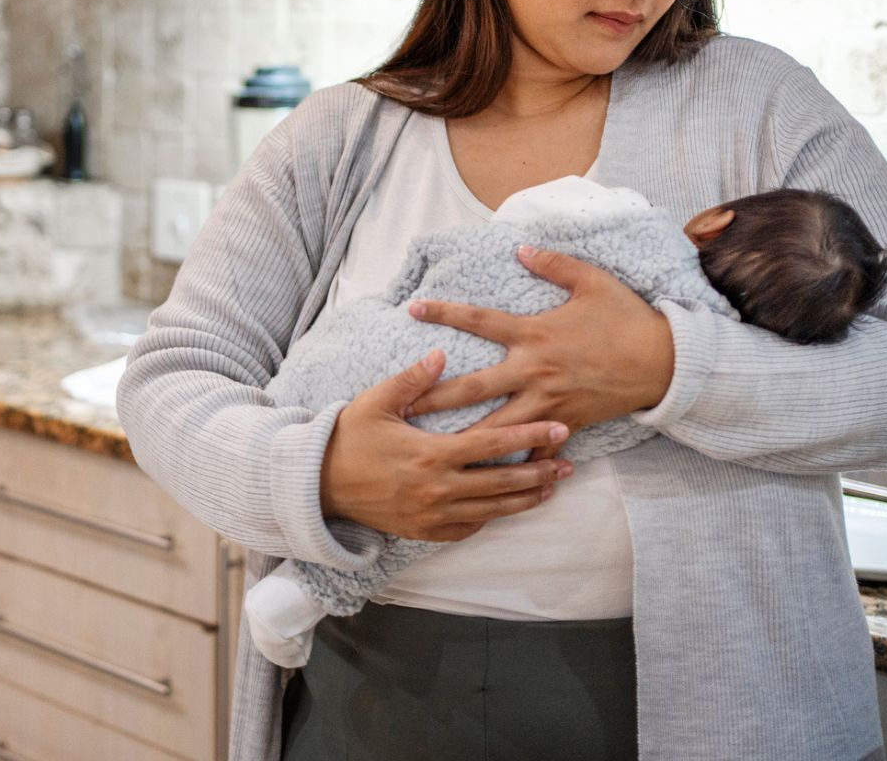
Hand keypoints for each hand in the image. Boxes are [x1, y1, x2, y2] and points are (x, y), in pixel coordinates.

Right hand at [318, 349, 574, 542]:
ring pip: (492, 509)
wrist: (318, 485)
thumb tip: (442, 355)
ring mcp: (432, 515)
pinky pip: (469, 527)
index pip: (492, 442)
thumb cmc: (348, 438)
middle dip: (540, 471)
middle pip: (502, 482)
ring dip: (525, 498)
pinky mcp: (424, 532)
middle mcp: (437, 489)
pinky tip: (507, 506)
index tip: (559, 428)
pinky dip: (492, 517)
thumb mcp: (376, 402)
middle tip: (569, 463)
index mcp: (430, 454)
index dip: (529, 435)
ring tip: (551, 487)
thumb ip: (413, 380)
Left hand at [407, 245, 675, 460]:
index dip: (445, 313)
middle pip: (473, 388)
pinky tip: (490, 480)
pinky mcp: (566, 423)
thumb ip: (553, 264)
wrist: (664, 362)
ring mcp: (548, 402)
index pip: (479, 321)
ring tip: (431, 452)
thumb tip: (520, 247)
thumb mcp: (592, 281)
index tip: (413, 309)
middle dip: (434, 399)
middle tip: (400, 409)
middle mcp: (534, 371)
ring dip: (463, 440)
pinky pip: (536, 448)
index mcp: (534, 334)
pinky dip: (516, 464)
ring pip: (496, 427)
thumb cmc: (626, 318)